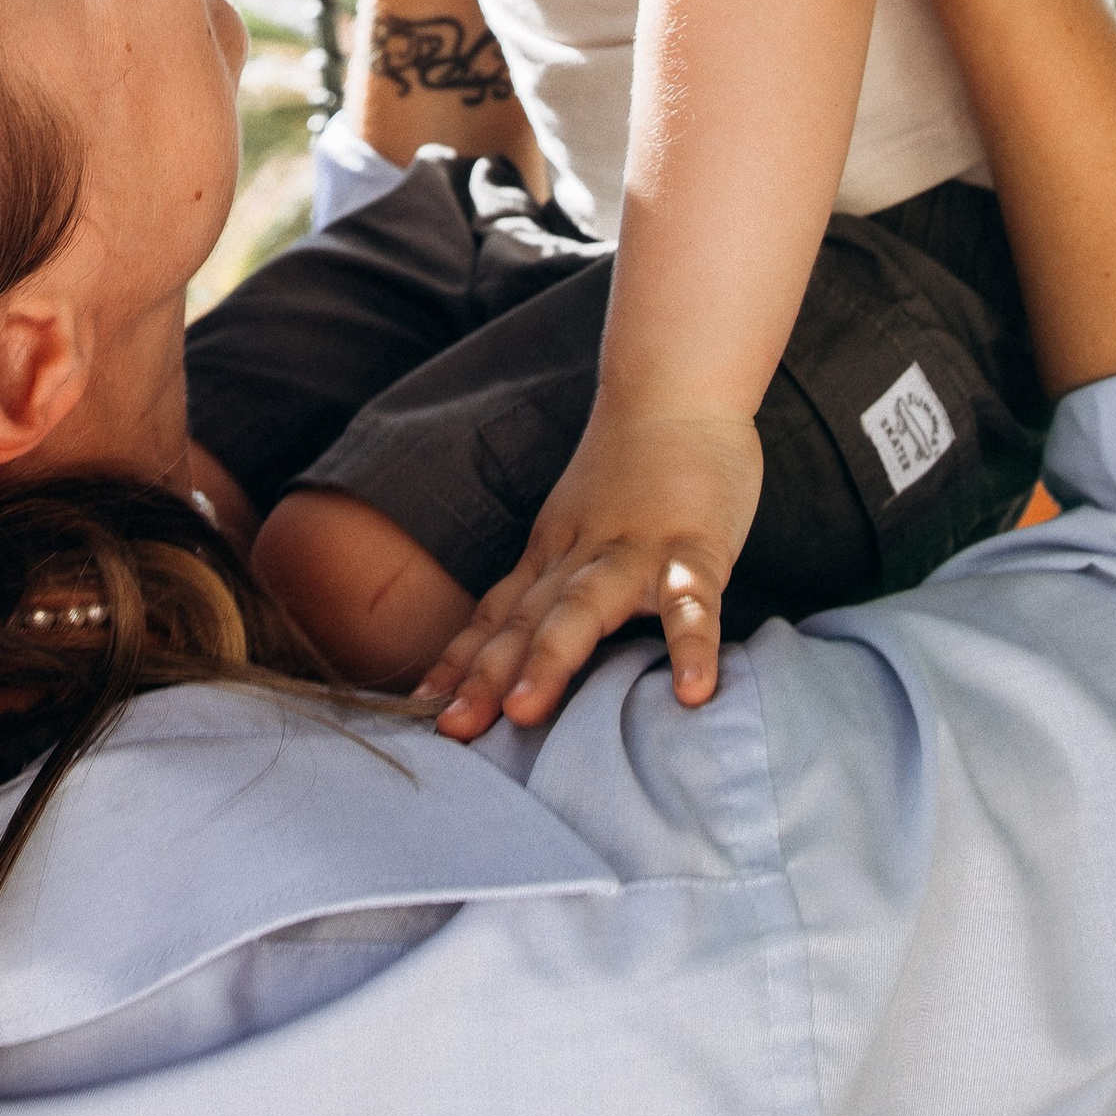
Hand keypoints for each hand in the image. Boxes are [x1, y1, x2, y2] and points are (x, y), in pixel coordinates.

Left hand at [416, 403, 764, 740]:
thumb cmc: (629, 469)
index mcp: (550, 555)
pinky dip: (691, 644)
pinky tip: (693, 692)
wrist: (675, 386)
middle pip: (525, 620)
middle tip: (453, 730)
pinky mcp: (695, 545)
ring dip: (552, 658)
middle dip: (487, 675)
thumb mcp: (573, 526)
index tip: (421, 711)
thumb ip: (551, 586)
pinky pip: (691, 600)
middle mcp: (579, 557)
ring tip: (528, 714)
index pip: (495, 616)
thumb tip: (518, 651)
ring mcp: (634, 550)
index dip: (459, 663)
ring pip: (584, 605)